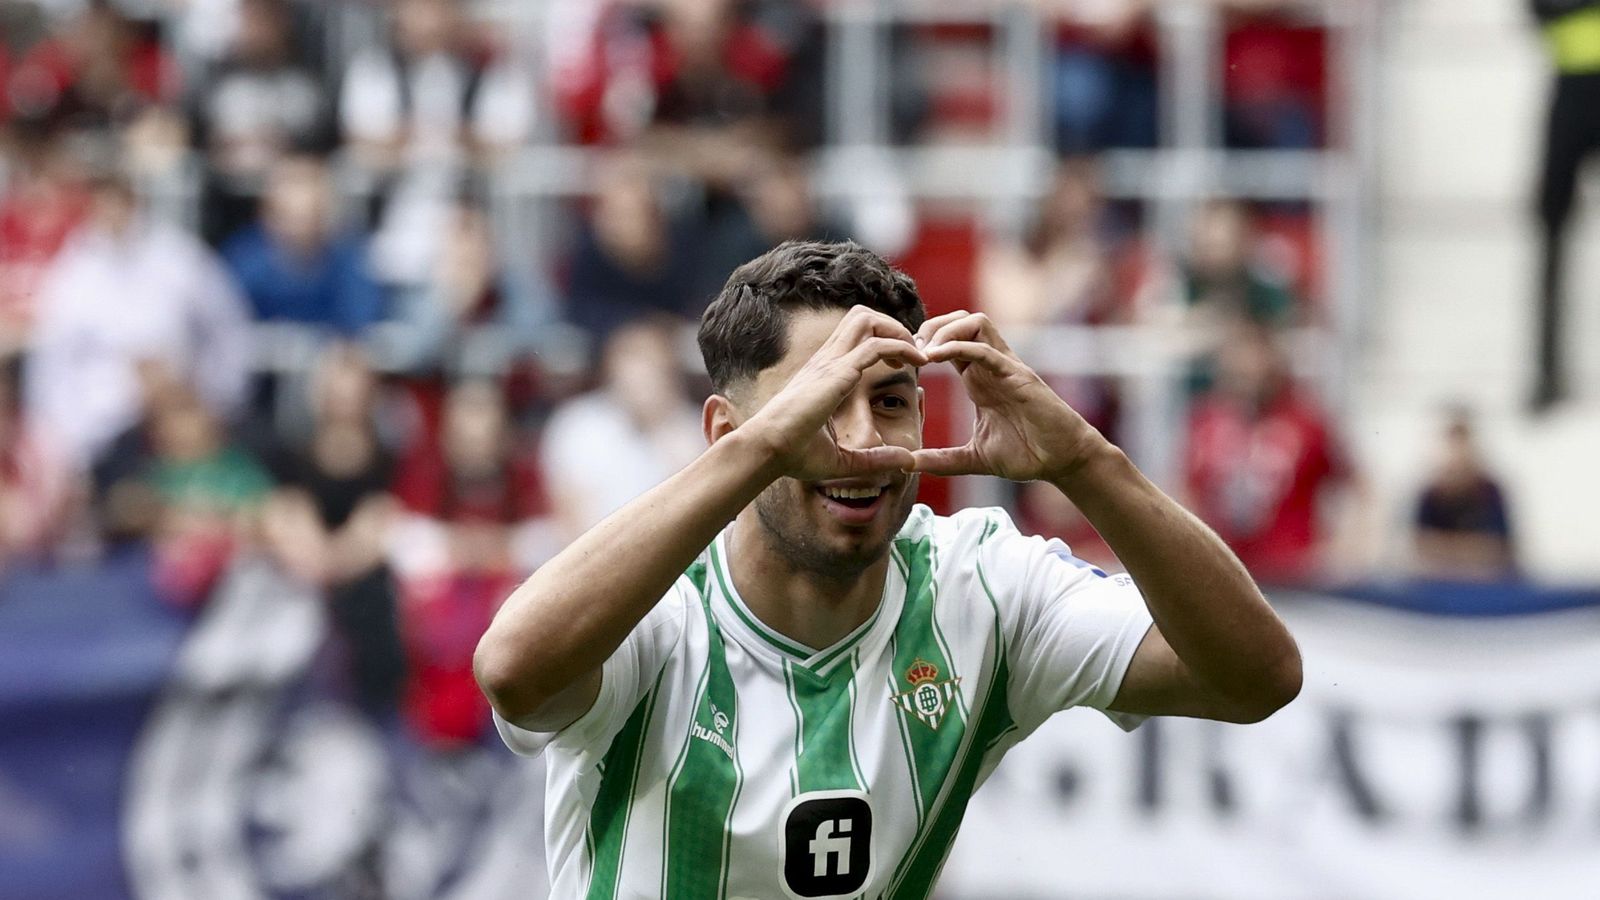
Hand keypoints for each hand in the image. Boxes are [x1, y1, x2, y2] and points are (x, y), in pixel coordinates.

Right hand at [742, 306, 927, 480]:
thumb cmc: (794, 456)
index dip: (883, 342)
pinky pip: (875, 345)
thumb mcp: (845, 459)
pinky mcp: (837, 373)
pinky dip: (900, 347)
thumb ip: (876, 459)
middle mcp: (826, 361)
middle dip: (892, 327)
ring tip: (915, 355)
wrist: (767, 451)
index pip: (854, 337)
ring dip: (897, 331)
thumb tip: (907, 462)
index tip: (902, 367)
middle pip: (862, 317)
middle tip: (912, 354)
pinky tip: (917, 363)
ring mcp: (830, 363)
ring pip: (867, 320)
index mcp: (824, 374)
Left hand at [911, 311, 1102, 480]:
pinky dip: (958, 346)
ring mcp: (1006, 367)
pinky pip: (986, 349)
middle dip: (930, 327)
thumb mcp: (973, 459)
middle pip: (960, 320)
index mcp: (978, 378)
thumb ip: (942, 460)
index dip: (923, 343)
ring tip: (923, 352)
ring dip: (944, 330)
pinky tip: (935, 357)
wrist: (1063, 461)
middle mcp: (991, 366)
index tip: (901, 362)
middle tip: (909, 352)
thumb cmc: (1026, 454)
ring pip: (975, 323)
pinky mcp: (1018, 376)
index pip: (948, 341)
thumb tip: (908, 464)